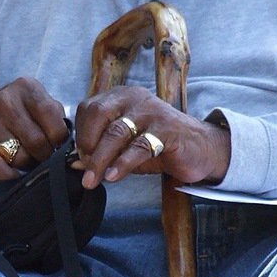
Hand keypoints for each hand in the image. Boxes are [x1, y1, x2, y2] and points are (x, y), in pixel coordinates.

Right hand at [0, 79, 68, 179]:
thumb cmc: (11, 115)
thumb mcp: (32, 103)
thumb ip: (54, 115)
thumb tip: (74, 143)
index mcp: (26, 87)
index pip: (54, 120)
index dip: (59, 140)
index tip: (55, 145)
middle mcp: (4, 100)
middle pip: (38, 142)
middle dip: (44, 156)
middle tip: (40, 156)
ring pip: (20, 157)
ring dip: (25, 165)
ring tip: (22, 158)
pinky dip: (7, 175)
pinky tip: (11, 173)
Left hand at [74, 86, 230, 188]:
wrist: (200, 149)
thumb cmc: (158, 145)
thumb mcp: (126, 148)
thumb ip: (103, 153)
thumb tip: (75, 164)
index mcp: (121, 97)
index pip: (89, 108)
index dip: (81, 135)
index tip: (80, 158)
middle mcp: (134, 98)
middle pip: (99, 116)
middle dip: (87, 146)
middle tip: (85, 170)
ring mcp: (151, 111)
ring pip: (116, 133)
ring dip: (100, 160)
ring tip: (93, 180)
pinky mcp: (166, 128)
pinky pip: (138, 147)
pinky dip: (122, 164)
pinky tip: (113, 177)